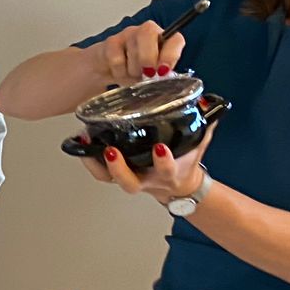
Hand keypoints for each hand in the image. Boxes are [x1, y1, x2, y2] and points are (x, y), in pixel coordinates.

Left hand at [81, 128, 213, 204]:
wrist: (179, 185)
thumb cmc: (185, 162)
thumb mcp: (199, 144)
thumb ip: (205, 124)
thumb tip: (210, 104)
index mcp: (168, 174)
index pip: (167, 171)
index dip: (163, 162)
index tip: (161, 148)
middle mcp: (146, 179)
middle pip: (129, 182)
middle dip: (119, 168)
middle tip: (111, 150)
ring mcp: (130, 178)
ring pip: (109, 178)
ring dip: (95, 162)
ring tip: (85, 140)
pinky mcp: (117, 174)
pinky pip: (99, 172)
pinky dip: (88, 158)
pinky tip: (79, 142)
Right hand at [92, 20, 185, 85]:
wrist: (111, 69)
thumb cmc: (137, 71)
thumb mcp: (153, 75)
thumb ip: (161, 74)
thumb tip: (164, 77)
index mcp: (164, 40)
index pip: (174, 39)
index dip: (171, 54)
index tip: (163, 71)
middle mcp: (146, 32)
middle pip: (148, 33)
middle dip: (147, 58)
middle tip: (146, 75)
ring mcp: (127, 34)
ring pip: (131, 50)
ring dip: (133, 70)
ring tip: (132, 75)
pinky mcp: (111, 42)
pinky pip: (116, 59)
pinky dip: (119, 72)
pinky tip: (120, 73)